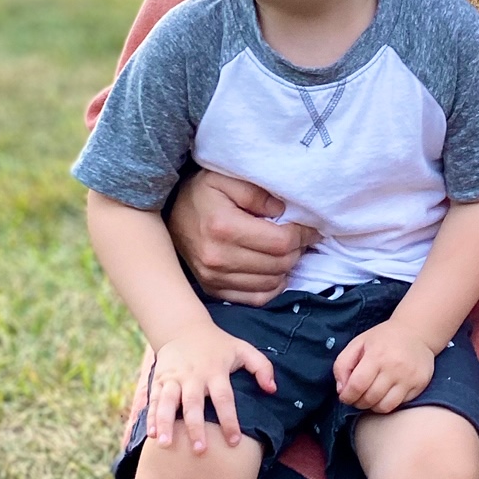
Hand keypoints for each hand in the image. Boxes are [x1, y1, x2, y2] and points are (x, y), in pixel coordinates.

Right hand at [145, 323, 274, 451]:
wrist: (183, 328)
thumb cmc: (218, 345)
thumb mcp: (243, 349)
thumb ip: (262, 367)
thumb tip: (273, 389)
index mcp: (215, 371)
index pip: (224, 398)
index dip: (229, 420)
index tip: (234, 442)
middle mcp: (193, 376)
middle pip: (193, 403)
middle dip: (195, 427)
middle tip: (199, 450)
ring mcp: (174, 378)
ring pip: (167, 402)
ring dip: (166, 423)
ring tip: (164, 444)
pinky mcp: (159, 379)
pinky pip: (154, 399)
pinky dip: (151, 417)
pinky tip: (152, 434)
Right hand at [167, 170, 318, 301]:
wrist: (169, 212)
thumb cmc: (202, 192)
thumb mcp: (227, 179)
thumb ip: (257, 192)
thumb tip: (282, 212)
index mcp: (225, 228)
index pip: (280, 242)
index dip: (303, 235)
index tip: (309, 227)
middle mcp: (218, 258)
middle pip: (279, 264)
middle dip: (297, 250)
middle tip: (300, 237)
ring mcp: (214, 278)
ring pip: (271, 284)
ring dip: (286, 268)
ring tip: (287, 251)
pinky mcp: (213, 288)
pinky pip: (256, 299)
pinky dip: (272, 287)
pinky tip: (273, 270)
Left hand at [333, 321, 435, 414]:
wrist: (416, 332)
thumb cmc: (383, 339)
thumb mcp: (358, 343)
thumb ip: (342, 364)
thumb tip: (341, 390)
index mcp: (377, 355)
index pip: (357, 385)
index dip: (347, 396)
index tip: (345, 396)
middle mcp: (394, 367)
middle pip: (370, 398)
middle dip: (358, 402)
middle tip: (357, 397)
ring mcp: (409, 377)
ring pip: (385, 406)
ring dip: (373, 406)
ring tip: (370, 397)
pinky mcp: (419, 384)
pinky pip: (399, 404)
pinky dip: (388, 404)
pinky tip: (385, 394)